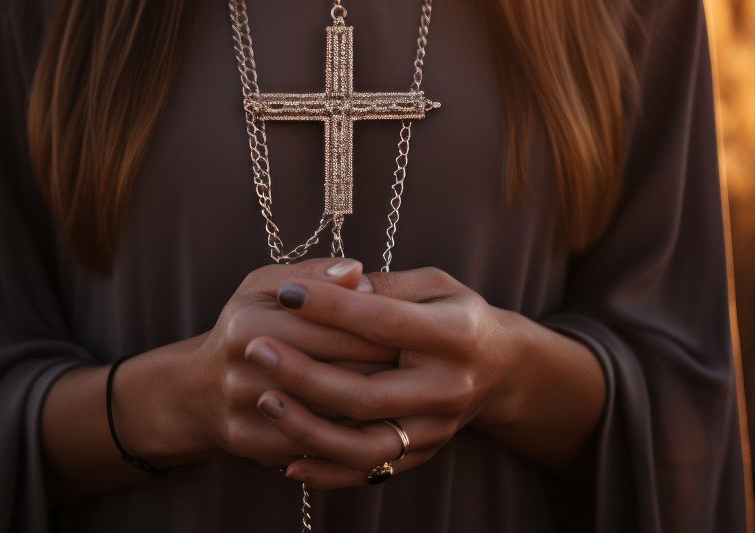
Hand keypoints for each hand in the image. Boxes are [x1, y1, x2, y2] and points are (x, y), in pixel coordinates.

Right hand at [184, 258, 399, 468]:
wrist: (198, 391)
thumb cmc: (245, 325)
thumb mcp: (266, 286)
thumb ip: (313, 274)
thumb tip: (357, 270)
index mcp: (249, 324)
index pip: (331, 327)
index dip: (379, 327)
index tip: (416, 325)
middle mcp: (242, 371)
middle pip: (335, 370)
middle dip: (384, 364)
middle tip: (422, 358)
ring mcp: (248, 413)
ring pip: (331, 411)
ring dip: (375, 402)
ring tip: (408, 385)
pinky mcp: (254, 446)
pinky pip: (317, 442)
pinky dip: (350, 431)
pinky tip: (378, 418)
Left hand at [242, 266, 519, 488]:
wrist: (500, 366)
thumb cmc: (454, 313)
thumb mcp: (432, 285)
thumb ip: (385, 286)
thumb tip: (337, 283)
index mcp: (455, 335)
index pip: (384, 323)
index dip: (332, 308)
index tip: (287, 293)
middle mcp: (449, 389)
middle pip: (366, 393)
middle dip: (304, 373)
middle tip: (254, 348)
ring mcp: (436, 429)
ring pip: (363, 445)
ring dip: (307, 428)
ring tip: (263, 399)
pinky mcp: (423, 455)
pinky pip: (369, 472)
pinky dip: (326, 472)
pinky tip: (286, 460)